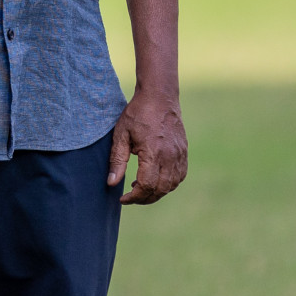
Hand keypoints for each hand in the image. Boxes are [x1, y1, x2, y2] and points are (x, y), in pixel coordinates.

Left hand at [108, 89, 187, 203]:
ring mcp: (180, 155)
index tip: (123, 198)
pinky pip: (179, 176)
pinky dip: (168, 184)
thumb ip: (117, 161)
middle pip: (160, 190)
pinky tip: (155, 179)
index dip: (134, 197)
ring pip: (171, 185)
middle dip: (144, 198)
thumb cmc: (137, 114)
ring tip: (140, 187)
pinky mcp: (184, 153)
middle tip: (130, 196)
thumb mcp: (121, 134)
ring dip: (156, 193)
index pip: (147, 186)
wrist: (159, 97)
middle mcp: (170, 157)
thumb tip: (111, 183)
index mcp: (153, 152)